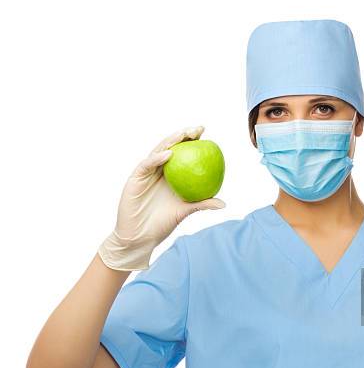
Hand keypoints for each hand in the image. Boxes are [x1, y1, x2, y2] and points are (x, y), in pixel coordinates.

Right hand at [98, 126, 224, 270]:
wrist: (140, 237)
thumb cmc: (162, 224)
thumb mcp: (185, 212)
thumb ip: (202, 204)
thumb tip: (223, 203)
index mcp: (171, 175)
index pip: (183, 154)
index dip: (193, 142)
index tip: (207, 135)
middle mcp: (159, 170)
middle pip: (171, 147)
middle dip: (184, 135)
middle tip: (199, 129)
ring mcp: (146, 173)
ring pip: (158, 151)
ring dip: (171, 141)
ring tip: (184, 134)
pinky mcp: (135, 178)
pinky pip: (147, 165)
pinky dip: (157, 158)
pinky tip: (169, 154)